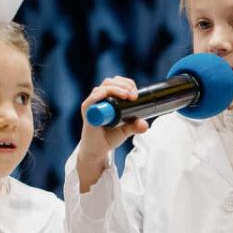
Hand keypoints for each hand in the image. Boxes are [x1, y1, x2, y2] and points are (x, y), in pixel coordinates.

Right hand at [77, 76, 150, 191]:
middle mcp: (100, 99)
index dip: (127, 84)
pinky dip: (97, 96)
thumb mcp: (126, 130)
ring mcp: (93, 105)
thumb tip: (145, 124)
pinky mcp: (87, 113)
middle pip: (110, 82)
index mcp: (109, 99)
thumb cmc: (109, 137)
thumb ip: (135, 126)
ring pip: (102, 88)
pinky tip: (105, 94)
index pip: (117, 83)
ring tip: (126, 95)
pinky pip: (90, 101)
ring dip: (114, 88)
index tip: (136, 94)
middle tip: (133, 96)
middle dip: (123, 85)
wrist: (97, 150)